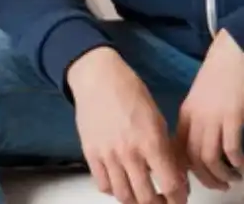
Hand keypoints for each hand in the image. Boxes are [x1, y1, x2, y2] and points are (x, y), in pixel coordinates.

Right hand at [67, 47, 188, 203]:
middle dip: (158, 203)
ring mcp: (107, 154)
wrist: (98, 77)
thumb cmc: (130, 93)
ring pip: (123, 195)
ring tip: (141, 194)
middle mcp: (129, 152)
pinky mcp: (90, 152)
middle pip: (146, 198)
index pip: (170, 186)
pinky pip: (102, 184)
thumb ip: (166, 151)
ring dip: (135, 200)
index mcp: (152, 142)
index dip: (178, 198)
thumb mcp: (158, 121)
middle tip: (161, 200)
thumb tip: (173, 176)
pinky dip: (113, 190)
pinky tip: (120, 182)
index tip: (179, 198)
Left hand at [177, 30, 243, 191]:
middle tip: (218, 186)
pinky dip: (236, 162)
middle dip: (204, 178)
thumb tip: (195, 147)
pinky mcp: (232, 116)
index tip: (194, 179)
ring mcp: (213, 118)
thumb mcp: (199, 102)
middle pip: (191, 158)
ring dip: (221, 174)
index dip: (184, 169)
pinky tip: (241, 166)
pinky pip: (230, 148)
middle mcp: (195, 118)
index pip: (176, 149)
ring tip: (232, 179)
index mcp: (185, 115)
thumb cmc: (218, 79)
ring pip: (208, 157)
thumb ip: (195, 122)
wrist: (231, 56)